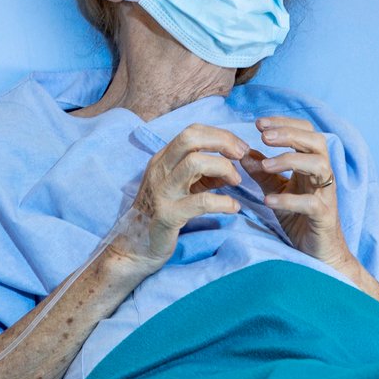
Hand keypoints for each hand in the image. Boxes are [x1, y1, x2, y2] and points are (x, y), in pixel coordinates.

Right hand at [103, 123, 250, 280]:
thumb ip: (203, 175)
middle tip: (241, 155)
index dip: (220, 135)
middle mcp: (160, 169)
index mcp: (163, 159)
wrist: (137, 246)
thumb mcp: (181, 187)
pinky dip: (223, 202)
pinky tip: (233, 207)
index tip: (240, 147)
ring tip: (236, 182)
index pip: (191, 131)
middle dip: (222, 141)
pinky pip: (200, 202)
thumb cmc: (162, 213)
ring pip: (194, 162)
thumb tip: (232, 168)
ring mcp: (163, 191)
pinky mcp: (169, 215)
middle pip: (190, 138)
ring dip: (223, 167)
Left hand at [247, 116, 349, 266]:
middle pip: (316, 141)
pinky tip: (268, 201)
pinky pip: (311, 203)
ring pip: (319, 165)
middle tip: (263, 136)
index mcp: (312, 164)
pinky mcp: (325, 216)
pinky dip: (289, 199)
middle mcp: (323, 175)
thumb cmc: (300, 218)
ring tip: (265, 166)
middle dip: (289, 134)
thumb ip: (262, 172)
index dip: (284, 123)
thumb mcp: (277, 190)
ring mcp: (326, 195)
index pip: (306, 131)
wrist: (319, 253)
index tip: (259, 124)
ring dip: (291, 160)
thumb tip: (242, 153)